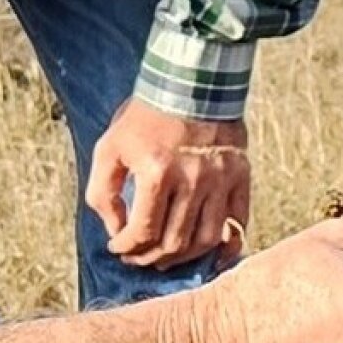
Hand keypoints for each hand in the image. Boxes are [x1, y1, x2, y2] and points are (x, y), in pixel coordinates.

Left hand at [86, 106, 250, 271]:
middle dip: (150, 258)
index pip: (143, 231)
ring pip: (205, 241)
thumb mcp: (109, 147)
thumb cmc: (146, 116)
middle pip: (174, 243)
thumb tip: (115, 228)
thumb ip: (102, 192)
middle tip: (138, 257)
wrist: (189, 83)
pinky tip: (208, 255)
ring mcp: (220, 181)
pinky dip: (224, 246)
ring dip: (183, 259)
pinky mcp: (240, 177)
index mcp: (157, 172)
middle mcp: (193, 180)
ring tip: (165, 257)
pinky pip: (237, 224)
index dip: (127, 247)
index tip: (118, 247)